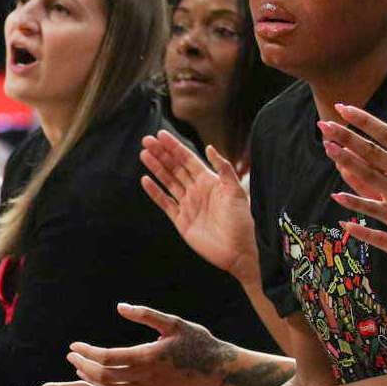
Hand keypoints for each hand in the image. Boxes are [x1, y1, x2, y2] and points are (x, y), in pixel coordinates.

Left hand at [66, 303, 232, 385]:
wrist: (221, 369)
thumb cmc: (198, 342)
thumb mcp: (174, 323)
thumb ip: (145, 314)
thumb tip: (120, 306)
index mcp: (148, 356)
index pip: (107, 357)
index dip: (87, 352)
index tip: (74, 346)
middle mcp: (146, 377)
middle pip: (104, 376)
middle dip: (83, 366)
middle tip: (72, 356)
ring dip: (92, 380)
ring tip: (80, 369)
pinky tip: (100, 384)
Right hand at [139, 131, 259, 284]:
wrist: (239, 249)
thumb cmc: (242, 220)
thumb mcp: (236, 191)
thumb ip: (223, 169)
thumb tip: (209, 148)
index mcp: (209, 181)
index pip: (188, 159)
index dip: (174, 147)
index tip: (161, 135)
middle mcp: (197, 190)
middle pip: (174, 168)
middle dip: (161, 154)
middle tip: (146, 141)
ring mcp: (188, 205)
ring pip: (168, 182)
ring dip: (156, 168)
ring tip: (144, 155)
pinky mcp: (181, 220)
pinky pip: (165, 203)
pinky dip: (155, 192)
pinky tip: (145, 180)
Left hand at [323, 101, 386, 261]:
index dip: (363, 120)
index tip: (344, 108)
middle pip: (372, 152)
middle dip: (346, 137)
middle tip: (324, 125)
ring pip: (368, 175)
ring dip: (345, 161)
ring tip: (326, 147)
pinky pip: (372, 208)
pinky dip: (354, 201)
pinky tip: (337, 194)